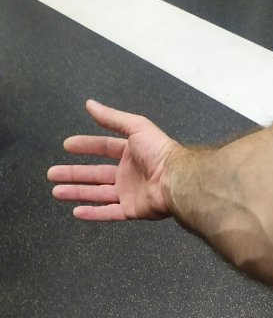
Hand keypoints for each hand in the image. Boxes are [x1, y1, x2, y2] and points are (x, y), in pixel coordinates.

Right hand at [47, 100, 181, 220]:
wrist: (175, 179)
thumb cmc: (158, 152)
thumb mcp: (136, 127)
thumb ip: (112, 118)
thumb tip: (90, 104)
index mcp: (131, 153)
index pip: (103, 148)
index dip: (85, 146)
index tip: (66, 146)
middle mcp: (128, 174)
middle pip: (95, 173)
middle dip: (74, 173)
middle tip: (52, 173)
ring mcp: (129, 193)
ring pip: (97, 193)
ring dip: (77, 192)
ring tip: (56, 191)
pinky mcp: (131, 210)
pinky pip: (109, 212)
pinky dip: (93, 213)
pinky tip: (76, 212)